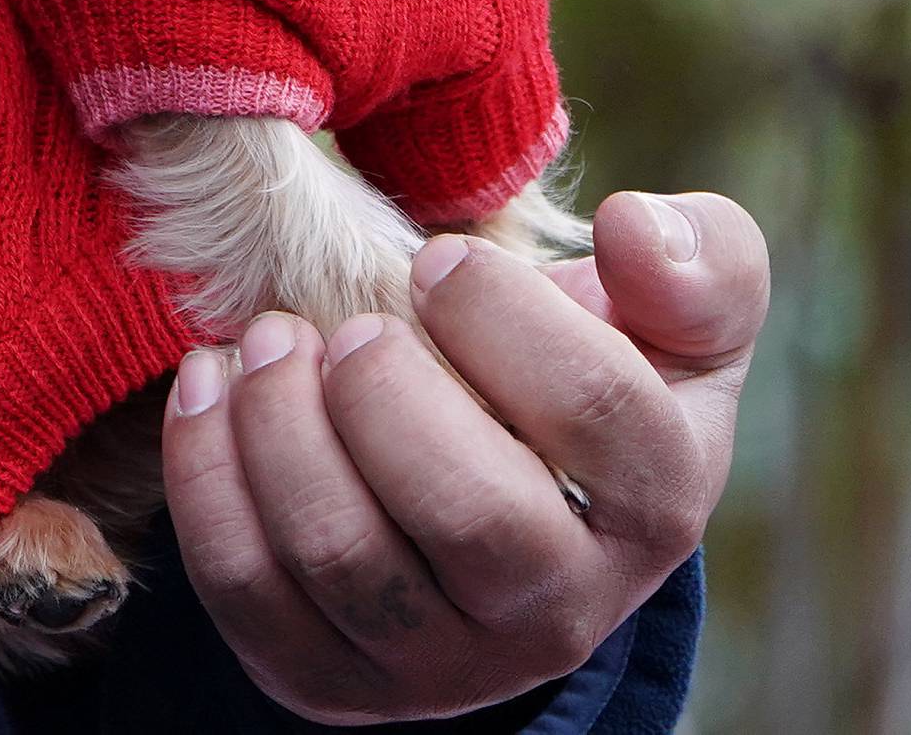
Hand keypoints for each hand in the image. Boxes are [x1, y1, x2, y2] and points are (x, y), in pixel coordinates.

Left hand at [163, 191, 768, 725]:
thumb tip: (630, 230)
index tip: (439, 259)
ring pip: (347, 563)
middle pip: (474, 516)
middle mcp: (561, 607)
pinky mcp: (332, 680)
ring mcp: (443, 662)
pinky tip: (209, 384)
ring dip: (283, 429)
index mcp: (657, 500)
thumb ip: (700, 260)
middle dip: (387, 394)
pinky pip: (249, 599)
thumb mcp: (678, 312)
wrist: (520, 493)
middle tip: (349, 321)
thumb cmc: (598, 368)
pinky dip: (209, 480)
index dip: (507, 320)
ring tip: (269, 338)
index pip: (600, 415)